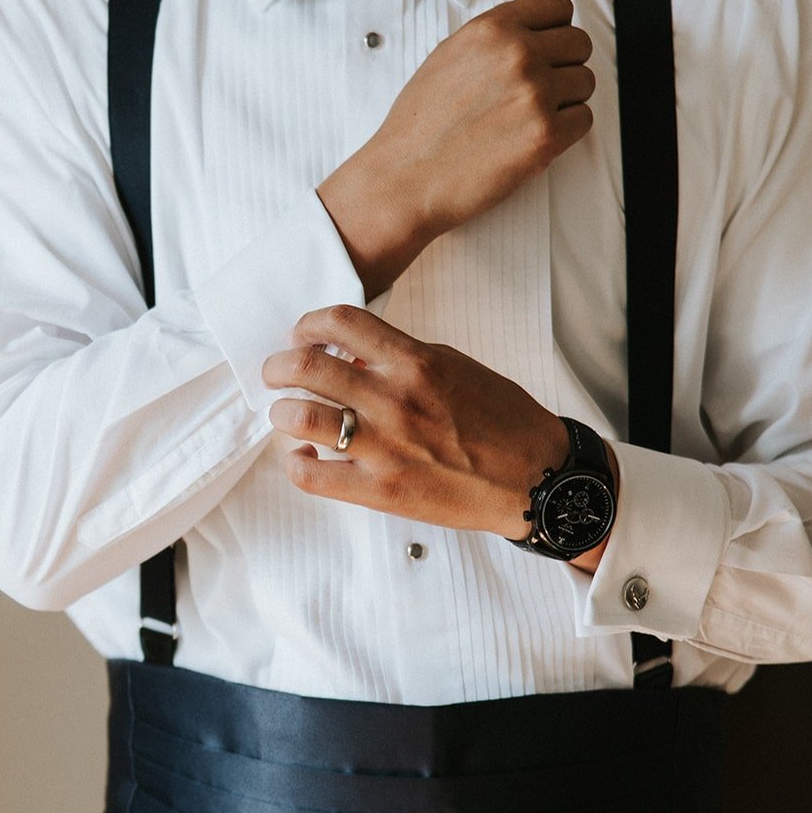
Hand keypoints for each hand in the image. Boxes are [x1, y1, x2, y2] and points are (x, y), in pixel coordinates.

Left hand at [261, 304, 568, 539]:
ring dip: (282, 411)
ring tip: (286, 412)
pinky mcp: (381, 490)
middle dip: (278, 366)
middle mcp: (395, 400)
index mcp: (415, 362)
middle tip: (275, 372)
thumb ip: (401, 359)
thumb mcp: (454, 367)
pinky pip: (313, 475)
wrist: (535, 477)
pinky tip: (303, 455)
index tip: (301, 334)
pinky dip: (296, 462)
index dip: (309, 323)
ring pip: (301, 417)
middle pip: (307, 366)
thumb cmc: (500, 420)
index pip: (341, 322)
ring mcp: (385, 447)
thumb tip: (351, 359)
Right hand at [317, 0, 594, 297]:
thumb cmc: (420, 125)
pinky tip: (530, 137)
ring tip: (525, 117)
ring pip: (585, 82)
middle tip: (532, 91)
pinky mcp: (546, 135)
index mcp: (492, 30)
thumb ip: (501, 29)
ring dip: (564, 100)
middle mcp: (517, 56)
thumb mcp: (450, 56)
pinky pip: (584, 119)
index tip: (544, 48)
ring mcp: (535, 95)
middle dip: (562, 65)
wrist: (404, 179)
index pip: (558, 6)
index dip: (555, 29)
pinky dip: (565, 130)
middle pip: (579, 44)